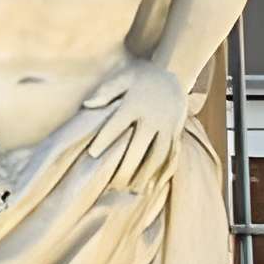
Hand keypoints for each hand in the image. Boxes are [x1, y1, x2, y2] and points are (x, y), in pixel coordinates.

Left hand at [85, 59, 186, 192]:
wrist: (173, 73)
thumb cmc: (140, 79)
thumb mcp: (123, 77)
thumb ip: (106, 90)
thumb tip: (87, 105)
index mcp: (136, 104)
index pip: (117, 125)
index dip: (105, 139)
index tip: (92, 154)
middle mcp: (153, 117)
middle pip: (139, 147)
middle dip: (126, 168)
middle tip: (113, 185)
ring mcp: (167, 125)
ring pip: (158, 155)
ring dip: (146, 174)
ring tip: (131, 190)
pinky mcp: (177, 131)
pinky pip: (171, 154)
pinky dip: (162, 171)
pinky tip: (152, 185)